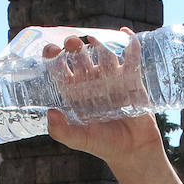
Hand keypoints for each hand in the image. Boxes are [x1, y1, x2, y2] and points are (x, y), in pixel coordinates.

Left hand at [42, 30, 163, 160]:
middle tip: (74, 44)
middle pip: (80, 56)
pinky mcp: (132, 79)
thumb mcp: (78, 140)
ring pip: (104, 53)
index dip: (53, 57)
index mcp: (74, 92)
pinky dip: (130, 44)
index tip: (52, 50)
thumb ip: (61, 131)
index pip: (59, 68)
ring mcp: (112, 78)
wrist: (133, 150)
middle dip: (75, 46)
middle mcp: (91, 82)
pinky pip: (130, 57)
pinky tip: (125, 33)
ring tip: (96, 40)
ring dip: (100, 43)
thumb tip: (51, 113)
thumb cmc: (103, 144)